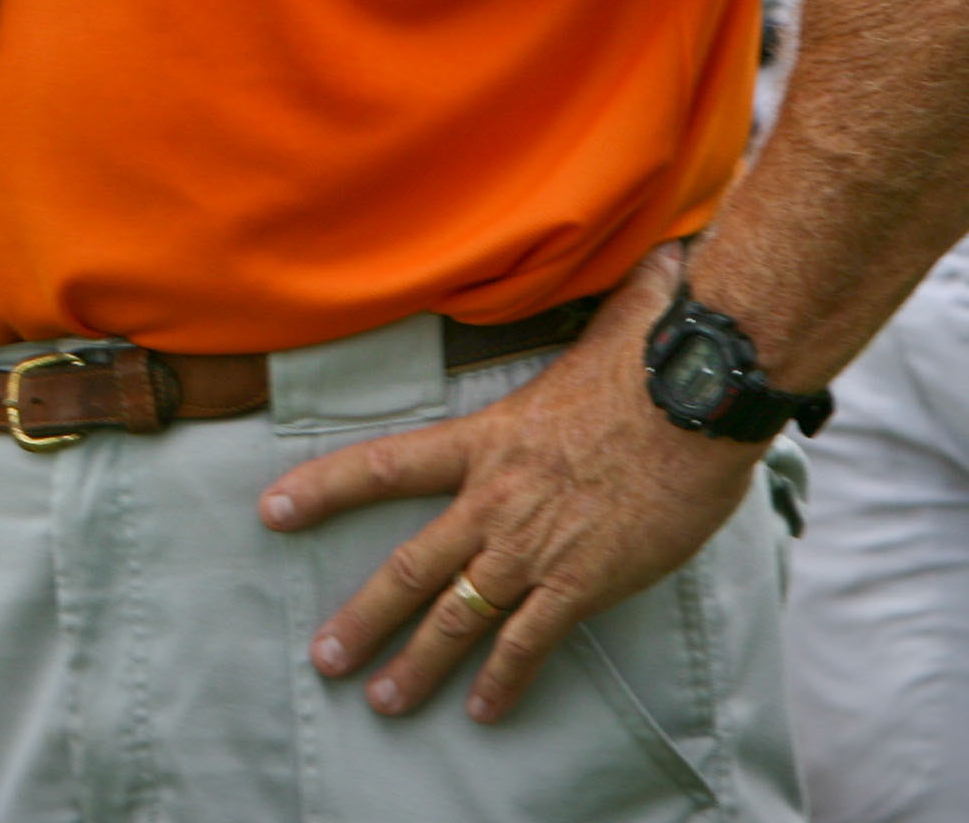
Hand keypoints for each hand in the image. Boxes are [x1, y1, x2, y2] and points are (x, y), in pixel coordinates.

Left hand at [257, 248, 763, 723]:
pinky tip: (484, 711)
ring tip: (384, 701)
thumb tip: (644, 258)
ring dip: (418, 664)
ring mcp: (533, 547)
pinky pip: (529, 642)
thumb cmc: (651, 361)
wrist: (698, 404)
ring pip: (457, 617)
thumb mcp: (599, 326)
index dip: (322, 488)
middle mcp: (493, 500)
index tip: (271, 509)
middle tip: (325, 659)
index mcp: (484, 440)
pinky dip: (503, 680)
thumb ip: (600, 301)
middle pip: (409, 569)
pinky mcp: (582, 583)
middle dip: (361, 619)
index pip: (382, 466)